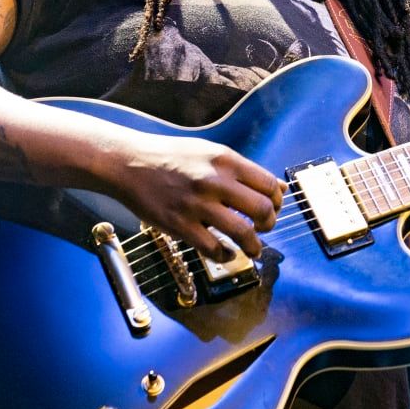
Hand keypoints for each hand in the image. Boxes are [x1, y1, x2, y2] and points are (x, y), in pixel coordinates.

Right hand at [101, 132, 283, 260]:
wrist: (130, 163)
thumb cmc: (172, 157)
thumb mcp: (212, 152)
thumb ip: (244, 170)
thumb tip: (279, 187)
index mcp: (225, 160)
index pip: (268, 184)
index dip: (278, 200)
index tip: (274, 207)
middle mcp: (214, 181)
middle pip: (261, 208)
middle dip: (270, 223)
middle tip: (265, 228)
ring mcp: (197, 205)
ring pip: (242, 232)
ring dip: (254, 245)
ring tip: (254, 248)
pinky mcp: (180, 225)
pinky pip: (213, 248)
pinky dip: (226, 256)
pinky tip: (226, 253)